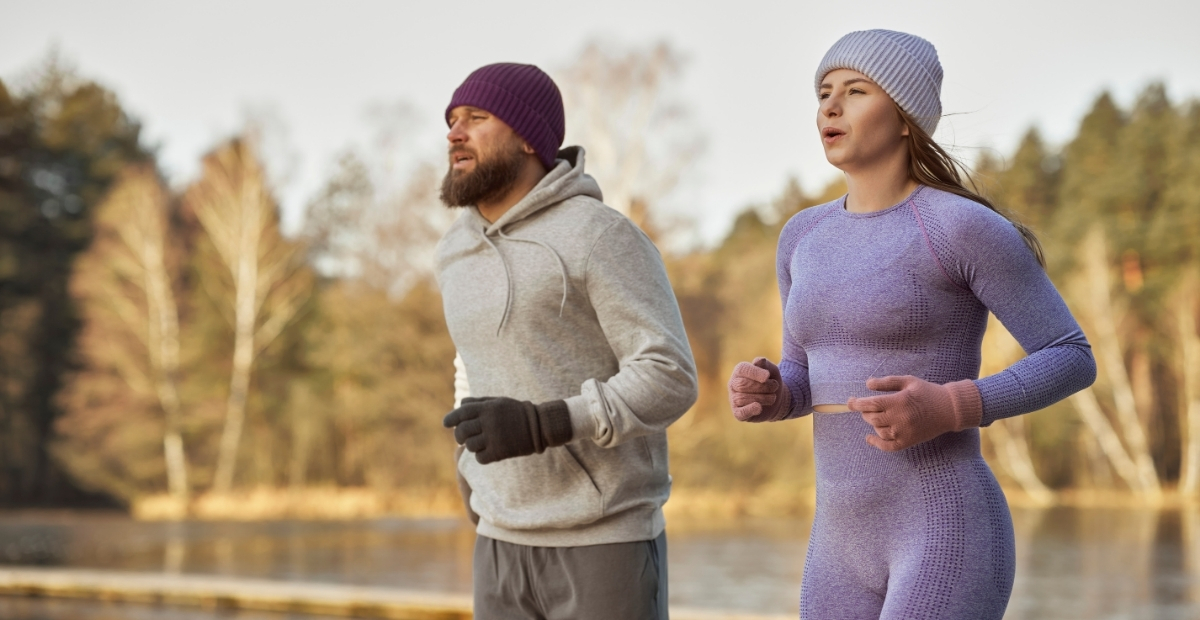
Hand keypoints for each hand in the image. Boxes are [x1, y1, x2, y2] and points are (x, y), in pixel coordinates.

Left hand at [443, 396, 572, 463]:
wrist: (539, 426)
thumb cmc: (516, 412)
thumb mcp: (498, 402)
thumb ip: (479, 402)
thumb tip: (460, 405)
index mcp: (487, 408)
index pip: (461, 413)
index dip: (450, 419)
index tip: (445, 424)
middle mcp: (489, 422)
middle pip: (461, 431)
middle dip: (459, 435)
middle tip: (463, 438)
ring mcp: (494, 437)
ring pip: (470, 446)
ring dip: (472, 446)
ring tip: (480, 443)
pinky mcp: (500, 452)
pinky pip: (480, 458)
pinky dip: (481, 456)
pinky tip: (487, 452)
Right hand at [728, 357, 791, 421]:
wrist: (775, 399)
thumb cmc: (770, 381)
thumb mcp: (772, 371)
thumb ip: (765, 365)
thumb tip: (759, 361)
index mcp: (739, 371)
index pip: (742, 369)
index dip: (755, 373)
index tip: (767, 376)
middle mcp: (733, 384)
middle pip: (742, 385)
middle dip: (762, 387)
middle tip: (775, 387)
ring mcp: (734, 399)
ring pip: (742, 398)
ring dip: (762, 398)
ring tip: (773, 397)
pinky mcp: (738, 412)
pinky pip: (740, 412)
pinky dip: (749, 410)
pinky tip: (758, 408)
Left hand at [847, 376, 982, 451]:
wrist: (949, 409)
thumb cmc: (927, 392)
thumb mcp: (908, 381)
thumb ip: (887, 382)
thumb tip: (867, 384)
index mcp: (899, 401)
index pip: (871, 404)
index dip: (857, 403)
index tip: (850, 401)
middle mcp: (901, 418)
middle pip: (872, 418)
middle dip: (865, 412)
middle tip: (867, 407)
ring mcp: (905, 432)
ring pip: (879, 431)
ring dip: (873, 424)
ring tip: (876, 417)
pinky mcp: (909, 441)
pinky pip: (889, 446)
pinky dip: (877, 443)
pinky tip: (869, 438)